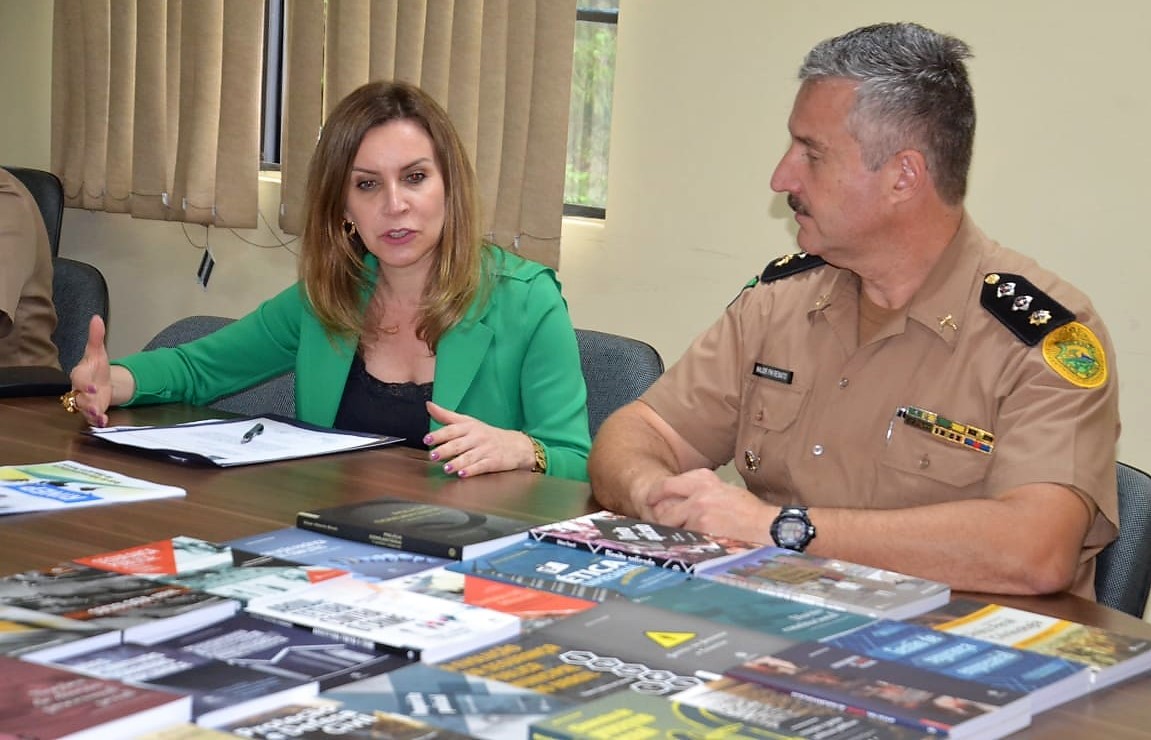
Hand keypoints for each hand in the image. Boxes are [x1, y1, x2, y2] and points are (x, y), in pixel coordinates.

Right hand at [68, 315, 112, 426]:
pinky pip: (92, 417)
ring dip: (91, 413)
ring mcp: (85, 401)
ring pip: (84, 408)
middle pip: (78, 396)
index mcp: (80, 374)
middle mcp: (79, 389)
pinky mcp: (93, 410)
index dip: (84, 383)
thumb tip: (96, 318)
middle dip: (86, 401)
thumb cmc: (96, 366)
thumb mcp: (98, 351)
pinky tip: (104, 422)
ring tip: (99, 416)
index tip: (92, 387)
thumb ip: (96, 337)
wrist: (101, 380)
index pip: (79, 378)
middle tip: (94, 405)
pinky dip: (97, 421)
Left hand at [424, 401, 535, 477]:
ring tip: (446, 468)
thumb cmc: (487, 434)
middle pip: (459, 444)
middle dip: (445, 450)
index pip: (452, 429)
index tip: (427, 439)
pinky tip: (463, 474)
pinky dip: (472, 470)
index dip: (439, 434)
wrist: (516, 445)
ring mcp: (486, 450)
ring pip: (469, 457)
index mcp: (469, 427)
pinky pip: (481, 466)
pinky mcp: (494, 462)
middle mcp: (477, 437)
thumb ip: (446, 416)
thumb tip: (429, 405)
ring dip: (457, 463)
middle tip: (433, 455)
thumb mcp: (468, 422)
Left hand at [645, 468, 774, 542]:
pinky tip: (699, 546)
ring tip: (692, 538)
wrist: (769, 527)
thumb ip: (702, 493)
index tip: (650, 501)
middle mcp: (699, 493)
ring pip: (674, 526)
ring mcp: (699, 512)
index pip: (669, 484)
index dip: (656, 494)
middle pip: (665, 506)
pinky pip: (686, 539)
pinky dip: (689, 544)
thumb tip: (680, 504)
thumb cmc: (750, 513)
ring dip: (679, 533)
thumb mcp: (725, 491)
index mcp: (705, 480)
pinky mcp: (702, 530)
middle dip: (663, 518)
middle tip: (664, 526)